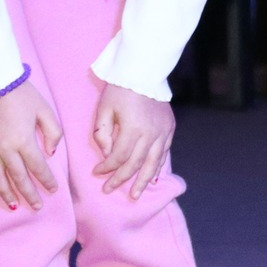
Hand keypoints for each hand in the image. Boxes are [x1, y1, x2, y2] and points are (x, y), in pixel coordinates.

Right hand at [0, 79, 61, 210]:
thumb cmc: (20, 94)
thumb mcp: (44, 109)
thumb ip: (52, 132)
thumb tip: (51, 152)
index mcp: (23, 141)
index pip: (38, 167)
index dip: (46, 181)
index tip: (52, 189)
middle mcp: (4, 149)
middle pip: (18, 178)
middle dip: (28, 194)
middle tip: (36, 206)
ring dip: (7, 193)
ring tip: (14, 205)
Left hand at [92, 83, 174, 198]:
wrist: (144, 71)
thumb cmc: (120, 89)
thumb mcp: (104, 108)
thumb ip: (102, 134)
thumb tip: (107, 155)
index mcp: (132, 128)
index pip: (118, 157)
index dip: (107, 168)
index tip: (97, 173)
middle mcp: (150, 134)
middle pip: (135, 164)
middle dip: (121, 179)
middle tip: (110, 190)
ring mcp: (163, 132)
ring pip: (153, 163)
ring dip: (143, 181)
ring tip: (135, 195)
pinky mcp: (170, 128)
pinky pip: (164, 153)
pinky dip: (158, 167)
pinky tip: (152, 178)